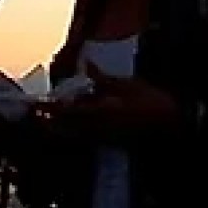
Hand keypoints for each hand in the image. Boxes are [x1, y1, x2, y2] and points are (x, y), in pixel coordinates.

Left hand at [41, 72, 179, 143]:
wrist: (170, 122)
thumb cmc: (150, 100)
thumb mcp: (126, 84)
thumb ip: (103, 78)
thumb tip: (88, 65)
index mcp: (101, 112)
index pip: (67, 111)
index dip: (49, 108)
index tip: (37, 105)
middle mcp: (98, 128)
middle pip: (65, 129)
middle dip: (49, 123)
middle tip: (37, 114)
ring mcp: (104, 137)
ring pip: (74, 135)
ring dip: (60, 128)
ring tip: (49, 119)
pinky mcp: (110, 142)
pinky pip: (86, 138)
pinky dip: (75, 131)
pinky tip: (75, 123)